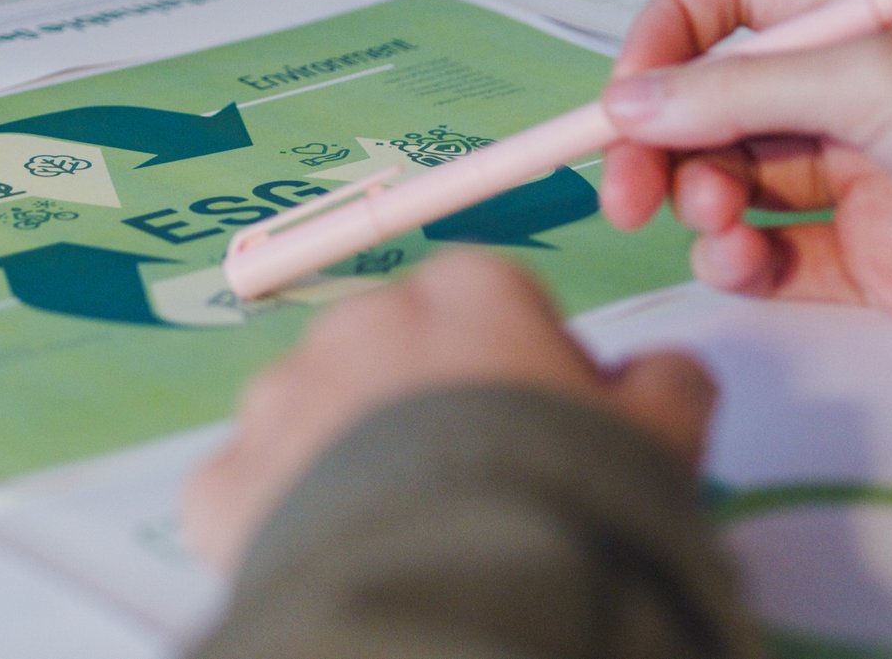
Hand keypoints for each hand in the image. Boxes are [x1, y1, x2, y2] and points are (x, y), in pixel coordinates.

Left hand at [183, 251, 714, 571]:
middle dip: (425, 402)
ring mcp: (286, 395)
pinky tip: (337, 556)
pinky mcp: (227, 477)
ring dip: (346, 452)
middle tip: (474, 482)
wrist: (460, 598)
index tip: (541, 422)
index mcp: (471, 293)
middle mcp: (365, 322)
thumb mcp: (659, 443)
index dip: (519, 366)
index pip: (491, 303)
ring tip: (403, 529)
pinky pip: (250, 483)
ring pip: (315, 410)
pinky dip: (279, 514)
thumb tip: (664, 376)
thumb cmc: (562, 510)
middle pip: (395, 347)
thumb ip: (663, 388)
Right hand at [599, 0, 891, 382]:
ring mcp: (863, 175)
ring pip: (732, 180)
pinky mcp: (871, 259)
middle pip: (714, 99)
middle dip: (662, 143)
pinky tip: (748, 267)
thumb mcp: (876, 82)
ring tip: (720, 227)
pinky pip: (771, 254)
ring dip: (700, 203)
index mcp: (867, 10)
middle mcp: (858, 86)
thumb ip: (739, 93)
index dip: (666, 39)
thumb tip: (627, 105)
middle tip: (630, 194)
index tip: (625, 100)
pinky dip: (740, 262)